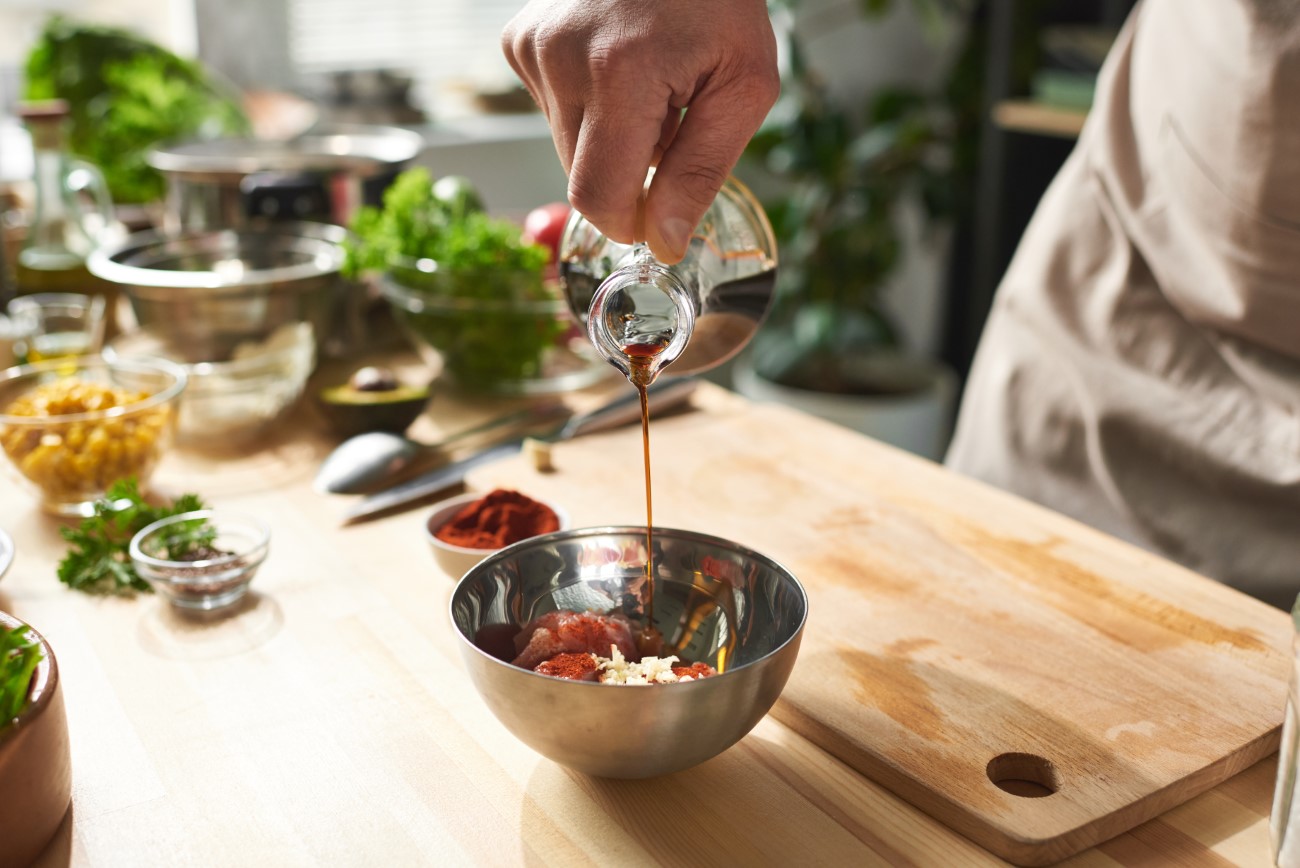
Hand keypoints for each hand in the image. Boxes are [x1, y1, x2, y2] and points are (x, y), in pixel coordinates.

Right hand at [503, 0, 778, 262]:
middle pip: (581, 179)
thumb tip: (662, 244)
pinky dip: (589, 109)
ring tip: (647, 86)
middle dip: (629, 174)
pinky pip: (553, 112)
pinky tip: (618, 67)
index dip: (632, 221)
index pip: (598, 197)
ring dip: (610, 143)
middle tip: (672, 121)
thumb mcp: (744, 87)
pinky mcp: (519, 41)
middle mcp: (562, 56)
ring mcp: (533, 45)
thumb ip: (701, 172)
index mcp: (621, 71)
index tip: (664, 212)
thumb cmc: (720, 3)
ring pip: (566, 150)